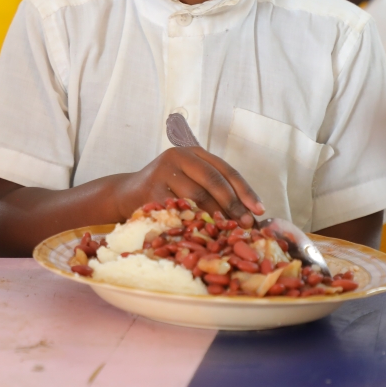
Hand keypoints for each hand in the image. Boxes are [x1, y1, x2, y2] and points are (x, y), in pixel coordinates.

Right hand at [121, 147, 265, 225]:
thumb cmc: (166, 191)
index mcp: (192, 151)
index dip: (245, 190)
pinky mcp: (151, 190)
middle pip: (214, 181)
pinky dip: (194, 223)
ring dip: (217, 216)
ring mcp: (162, 171)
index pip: (225, 170)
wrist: (125, 194)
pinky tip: (204, 234)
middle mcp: (177, 156)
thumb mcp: (189, 181)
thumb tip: (250, 215)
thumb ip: (214, 189)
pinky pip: (179, 210)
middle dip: (234, 205)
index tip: (260, 210)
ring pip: (198, 196)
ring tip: (230, 232)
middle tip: (247, 225)